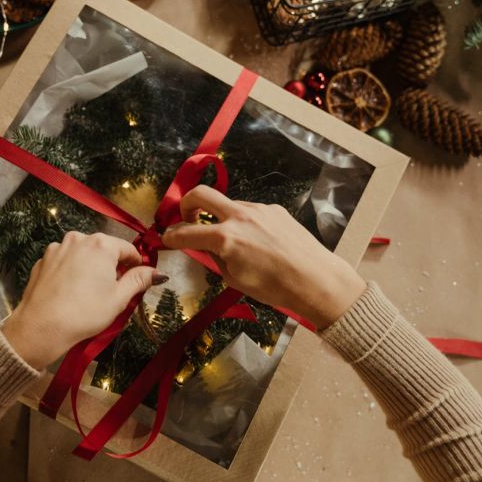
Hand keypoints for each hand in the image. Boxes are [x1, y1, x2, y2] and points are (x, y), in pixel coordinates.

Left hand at [1, 232, 166, 368]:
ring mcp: (57, 247)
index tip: (137, 281)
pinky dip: (70, 272)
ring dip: (90, 267)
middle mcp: (78, 238)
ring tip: (88, 293)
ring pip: (82, 254)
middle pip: (104, 249)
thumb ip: (139, 280)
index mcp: (101, 244)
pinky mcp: (42, 260)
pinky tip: (69, 292)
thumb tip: (157, 272)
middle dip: (111, 266)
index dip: (136, 265)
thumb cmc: (85, 313)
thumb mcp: (118, 299)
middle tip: (112, 291)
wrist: (40, 327)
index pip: (128, 249)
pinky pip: (64, 262)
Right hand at [161, 186, 365, 328]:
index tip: (166, 238)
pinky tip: (257, 242)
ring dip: (220, 217)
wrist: (315, 279)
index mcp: (225, 237)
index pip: (185, 232)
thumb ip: (213, 258)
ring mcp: (258, 209)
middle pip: (200, 194)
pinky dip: (243, 223)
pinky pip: (250, 212)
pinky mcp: (274, 209)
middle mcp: (239, 216)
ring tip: (231, 241)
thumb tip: (202, 247)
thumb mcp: (234, 278)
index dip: (170, 236)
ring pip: (228, 205)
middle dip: (185, 204)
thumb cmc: (274, 287)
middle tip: (186, 219)